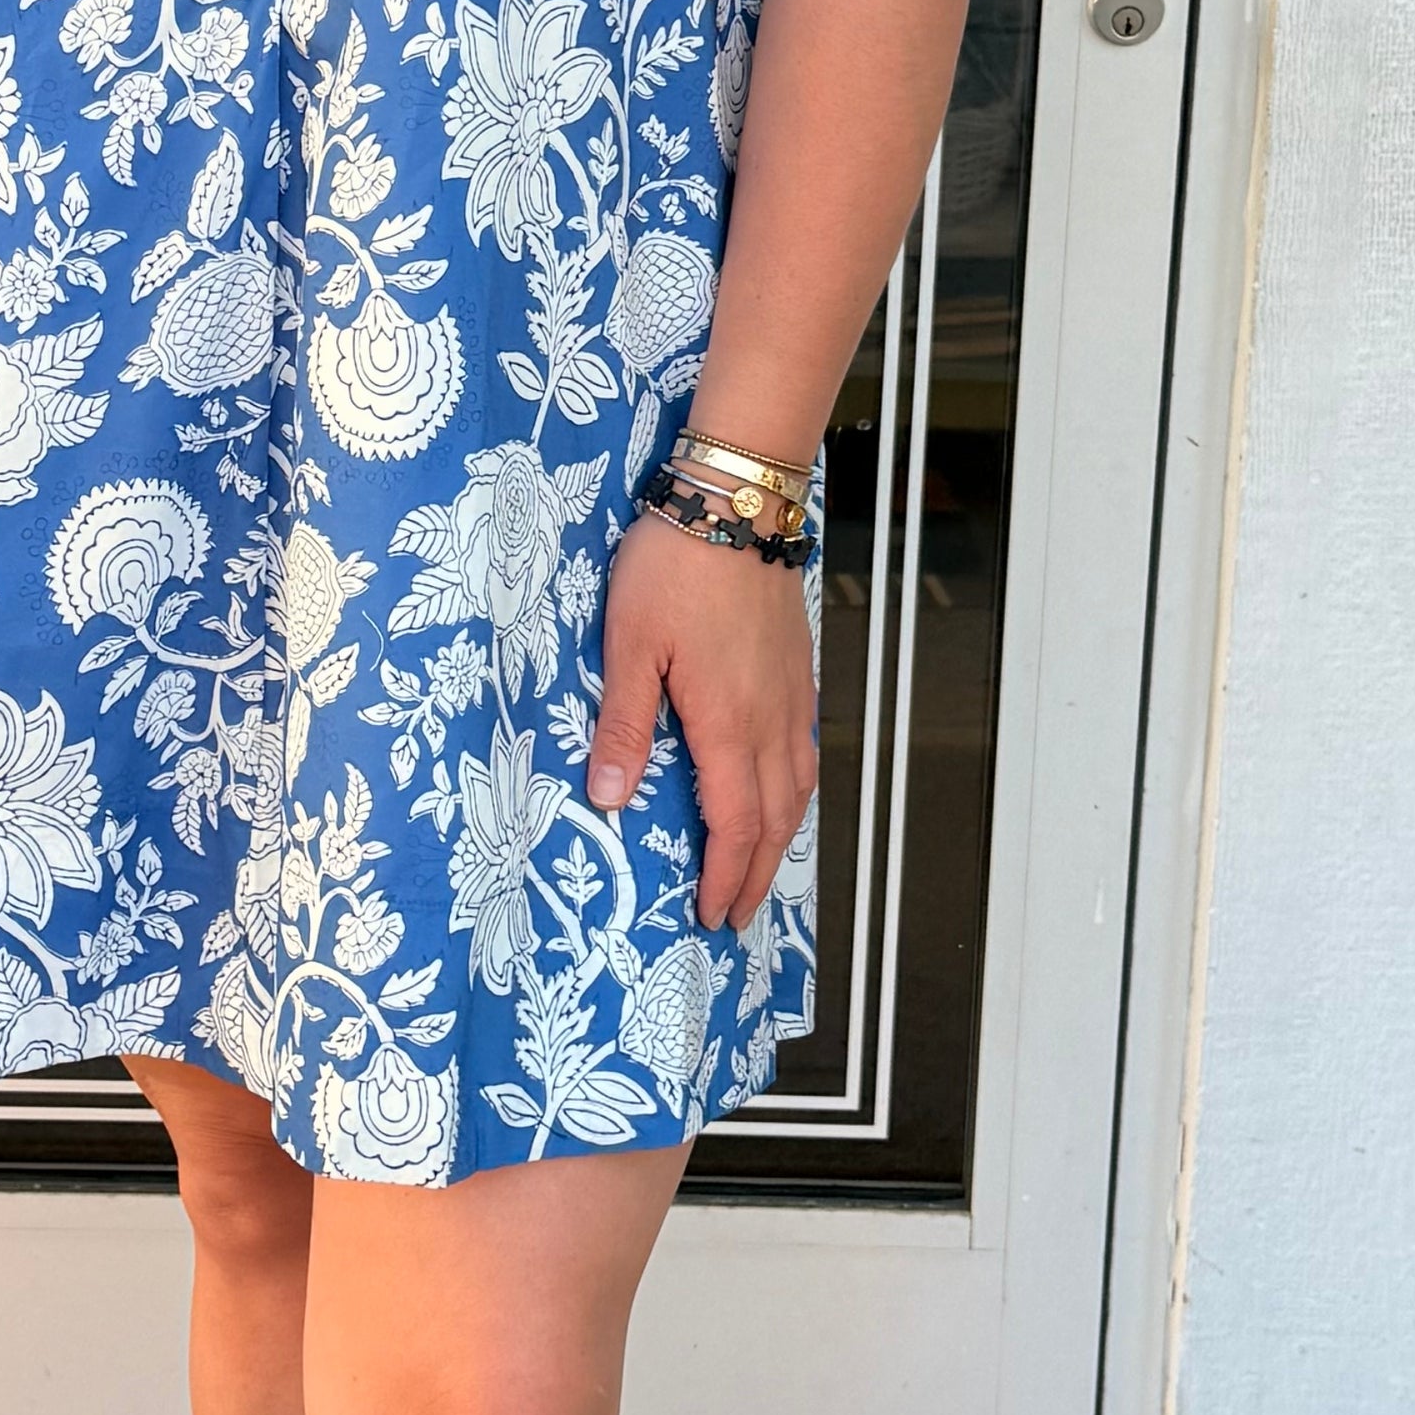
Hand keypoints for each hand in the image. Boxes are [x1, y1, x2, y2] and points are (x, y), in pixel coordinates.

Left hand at [587, 508, 818, 932]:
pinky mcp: (797, 668)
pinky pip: (804, 750)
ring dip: (780, 837)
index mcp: (727, 723)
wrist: (737, 500)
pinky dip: (794, 790)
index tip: (714, 915)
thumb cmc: (674, 567)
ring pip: (798, 786)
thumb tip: (609, 799)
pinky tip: (779, 791)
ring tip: (761, 868)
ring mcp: (790, 694)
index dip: (726, 876)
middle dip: (758, 873)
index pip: (733, 824)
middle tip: (738, 914)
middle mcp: (770, 719)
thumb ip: (623, 725)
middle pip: (775, 819)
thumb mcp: (629, 645)